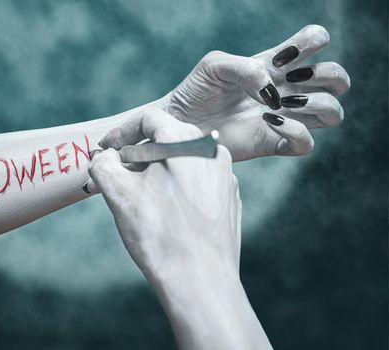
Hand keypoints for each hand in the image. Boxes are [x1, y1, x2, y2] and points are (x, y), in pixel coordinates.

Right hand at [89, 108, 270, 348]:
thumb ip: (104, 164)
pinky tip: (164, 213)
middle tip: (116, 175)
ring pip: (183, 161)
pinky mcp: (229, 199)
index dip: (120, 132)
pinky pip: (197, 181)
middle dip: (137, 155)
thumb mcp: (118, 193)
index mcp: (186, 141)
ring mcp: (225, 176)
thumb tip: (104, 157)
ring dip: (156, 172)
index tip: (105, 150)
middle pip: (166, 139)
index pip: (148, 119)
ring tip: (138, 197)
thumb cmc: (159, 234)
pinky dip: (176, 188)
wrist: (200, 282)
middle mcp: (213, 151)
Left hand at [163, 25, 349, 160]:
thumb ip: (245, 67)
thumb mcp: (214, 66)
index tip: (287, 54)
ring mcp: (284, 117)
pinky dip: (296, 131)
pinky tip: (269, 121)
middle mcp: (286, 90)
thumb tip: (270, 88)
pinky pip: (306, 143)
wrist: (180, 125)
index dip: (314, 40)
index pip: (313, 42)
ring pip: (332, 112)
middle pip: (337, 80)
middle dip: (330, 75)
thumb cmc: (196, 91)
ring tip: (280, 103)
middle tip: (294, 78)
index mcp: (275, 65)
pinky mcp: (273, 143)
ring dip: (317, 104)